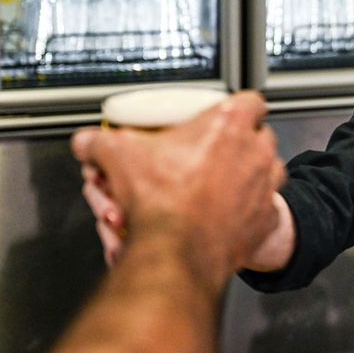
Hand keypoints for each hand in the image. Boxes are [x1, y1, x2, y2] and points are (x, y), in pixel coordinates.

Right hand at [73, 91, 285, 284]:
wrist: (177, 253)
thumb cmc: (161, 201)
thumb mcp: (119, 156)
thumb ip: (100, 142)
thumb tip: (88, 142)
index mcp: (229, 124)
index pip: (251, 100)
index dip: (236, 107)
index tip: (225, 116)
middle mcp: (256, 152)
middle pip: (257, 136)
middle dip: (235, 145)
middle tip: (209, 156)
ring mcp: (265, 187)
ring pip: (264, 172)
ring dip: (243, 178)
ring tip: (213, 187)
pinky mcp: (265, 220)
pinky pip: (262, 209)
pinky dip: (246, 213)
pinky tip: (222, 216)